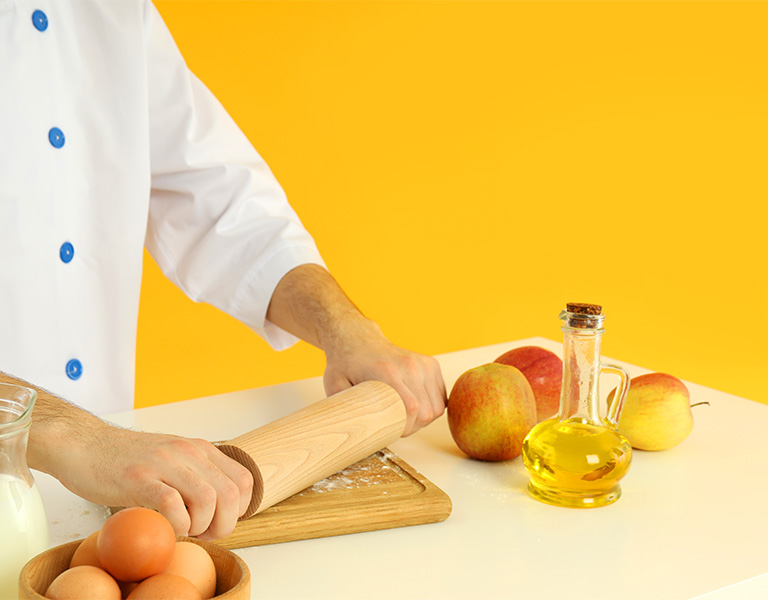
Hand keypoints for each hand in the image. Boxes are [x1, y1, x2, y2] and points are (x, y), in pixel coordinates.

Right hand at [63, 428, 252, 539]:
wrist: (82, 445)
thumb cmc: (124, 459)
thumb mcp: (171, 460)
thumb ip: (194, 477)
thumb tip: (217, 510)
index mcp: (199, 449)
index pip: (244, 480)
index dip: (240, 509)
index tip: (219, 521)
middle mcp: (187, 452)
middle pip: (231, 494)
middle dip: (224, 525)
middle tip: (203, 534)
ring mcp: (164, 463)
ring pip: (207, 499)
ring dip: (201, 526)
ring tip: (185, 530)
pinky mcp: (139, 478)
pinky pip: (172, 504)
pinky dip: (176, 524)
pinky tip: (166, 526)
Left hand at [323, 318, 446, 436]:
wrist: (358, 339)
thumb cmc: (345, 364)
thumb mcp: (335, 386)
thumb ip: (342, 408)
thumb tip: (346, 432)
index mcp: (387, 371)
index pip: (411, 408)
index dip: (406, 427)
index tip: (393, 431)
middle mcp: (409, 365)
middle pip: (427, 410)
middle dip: (415, 427)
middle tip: (398, 426)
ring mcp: (423, 363)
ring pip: (438, 405)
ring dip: (425, 417)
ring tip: (406, 416)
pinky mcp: (431, 364)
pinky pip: (442, 396)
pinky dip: (433, 406)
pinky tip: (418, 406)